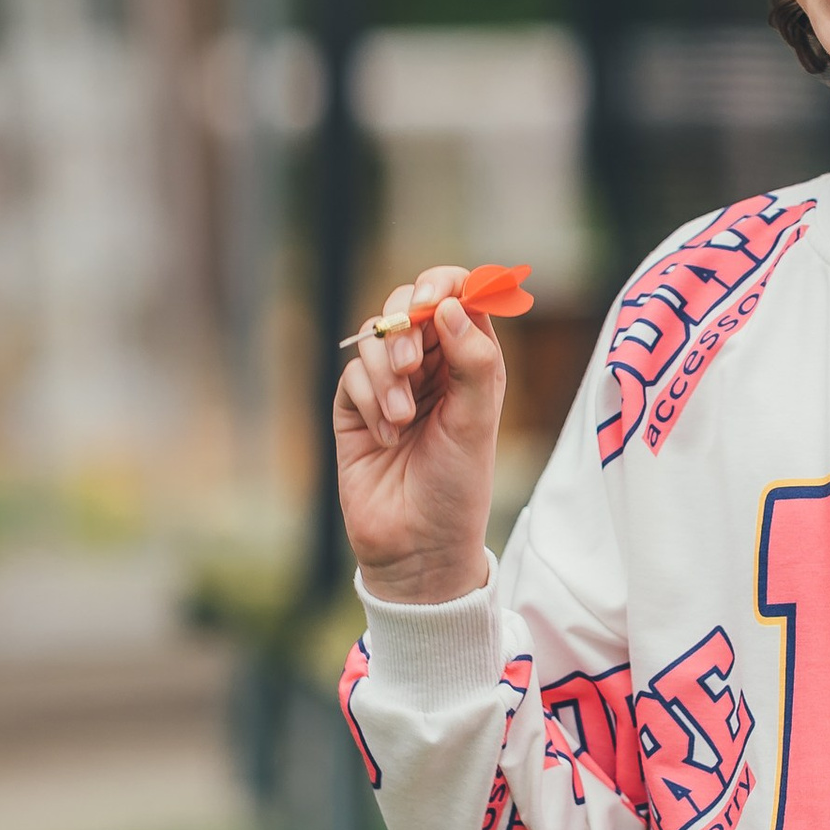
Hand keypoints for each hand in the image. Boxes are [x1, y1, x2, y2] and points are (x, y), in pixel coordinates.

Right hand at [332, 266, 505, 605]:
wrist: (416, 546)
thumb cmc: (458, 487)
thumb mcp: (477, 421)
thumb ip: (472, 360)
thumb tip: (448, 304)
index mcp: (471, 361)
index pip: (459, 297)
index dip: (446, 284)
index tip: (435, 295)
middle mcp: (432, 366)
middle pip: (408, 306)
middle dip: (405, 327)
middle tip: (410, 365)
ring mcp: (390, 384)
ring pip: (375, 338)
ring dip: (386, 374)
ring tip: (401, 420)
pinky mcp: (355, 408)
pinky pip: (352, 375)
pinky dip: (368, 401)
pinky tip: (386, 437)